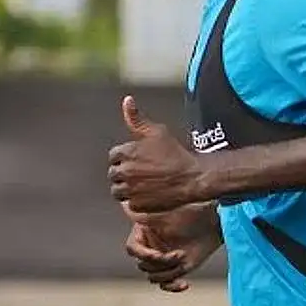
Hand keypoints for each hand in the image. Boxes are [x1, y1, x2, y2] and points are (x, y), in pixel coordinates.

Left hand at [108, 96, 206, 212]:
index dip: (124, 157)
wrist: (192, 178)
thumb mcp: (157, 131)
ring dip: (126, 188)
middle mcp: (125, 171)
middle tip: (140, 173)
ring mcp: (130, 190)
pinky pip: (128, 203)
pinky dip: (135, 200)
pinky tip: (147, 194)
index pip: (113, 156)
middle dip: (123, 172)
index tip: (136, 159)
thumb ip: (137, 118)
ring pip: (118, 191)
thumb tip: (127, 100)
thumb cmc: (175, 153)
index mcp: (126, 153)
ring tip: (141, 185)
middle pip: (113, 174)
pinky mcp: (137, 204)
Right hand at [123, 202, 221, 291]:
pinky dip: (173, 287)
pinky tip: (185, 284)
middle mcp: (150, 248)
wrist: (212, 220)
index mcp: (143, 233)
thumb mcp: (167, 209)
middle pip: (144, 265)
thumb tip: (127, 206)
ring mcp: (161, 260)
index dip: (144, 255)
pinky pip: (166, 284)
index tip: (159, 255)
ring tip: (183, 259)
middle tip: (180, 254)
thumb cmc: (190, 211)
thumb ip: (147, 211)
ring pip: (154, 277)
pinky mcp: (174, 269)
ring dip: (168, 272)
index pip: (133, 249)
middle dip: (161, 263)